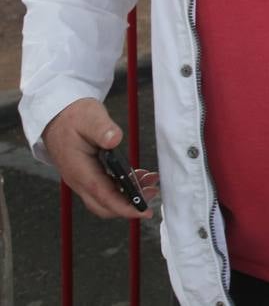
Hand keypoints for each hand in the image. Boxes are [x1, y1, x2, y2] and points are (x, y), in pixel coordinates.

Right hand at [41, 98, 154, 219]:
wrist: (57, 116)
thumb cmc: (73, 117)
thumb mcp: (90, 117)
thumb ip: (102, 129)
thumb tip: (114, 139)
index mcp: (79, 170)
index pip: (103, 195)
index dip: (124, 207)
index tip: (143, 211)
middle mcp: (79, 179)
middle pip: (104, 205)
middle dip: (129, 205)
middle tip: (152, 195)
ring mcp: (82, 178)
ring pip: (106, 198)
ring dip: (129, 196)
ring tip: (151, 184)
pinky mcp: (87, 174)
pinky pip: (106, 188)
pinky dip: (123, 187)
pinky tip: (139, 177)